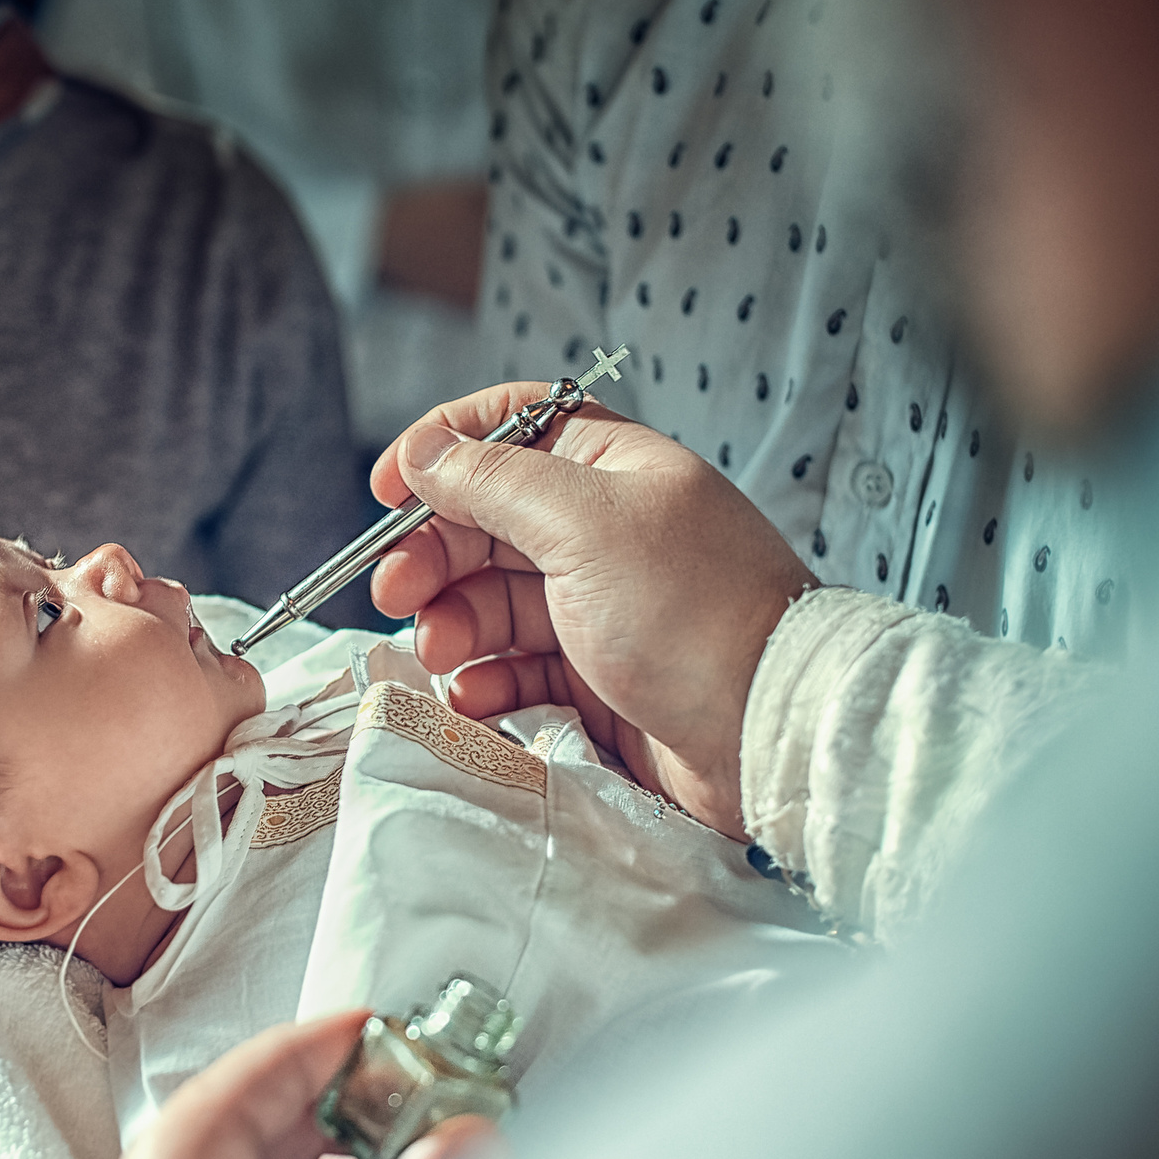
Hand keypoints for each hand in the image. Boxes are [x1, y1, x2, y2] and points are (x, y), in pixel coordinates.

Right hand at [368, 383, 815, 838]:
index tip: (389, 489)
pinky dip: (486, 682)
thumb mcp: (585, 524)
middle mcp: (605, 531)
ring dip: (453, 624)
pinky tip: (476, 697)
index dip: (444, 449)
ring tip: (443, 655)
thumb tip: (425, 451)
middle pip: (487, 523)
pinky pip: (518, 669)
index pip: (511, 429)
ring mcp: (601, 608)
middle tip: (396, 593)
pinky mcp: (597, 680)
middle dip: (433, 554)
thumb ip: (494, 482)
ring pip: (493, 602)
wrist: (770, 729)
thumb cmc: (693, 612)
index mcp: (611, 468)